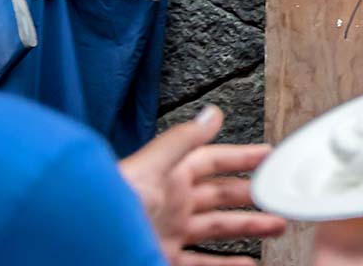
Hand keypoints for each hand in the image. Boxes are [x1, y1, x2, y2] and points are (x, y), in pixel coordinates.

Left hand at [118, 105, 287, 265]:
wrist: (83, 243)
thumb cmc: (109, 204)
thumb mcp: (151, 166)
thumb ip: (183, 140)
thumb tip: (212, 113)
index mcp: (170, 175)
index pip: (214, 160)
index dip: (242, 157)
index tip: (268, 155)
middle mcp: (171, 202)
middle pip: (221, 196)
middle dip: (252, 195)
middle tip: (279, 195)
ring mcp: (168, 232)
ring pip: (217, 230)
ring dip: (248, 228)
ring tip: (275, 227)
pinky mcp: (161, 257)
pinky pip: (202, 263)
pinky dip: (227, 265)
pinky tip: (246, 265)